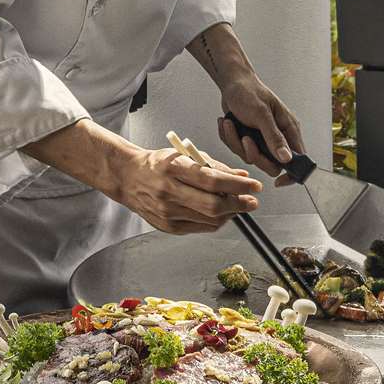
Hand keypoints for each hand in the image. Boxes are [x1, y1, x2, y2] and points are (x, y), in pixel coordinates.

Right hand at [112, 144, 263, 234]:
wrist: (128, 177)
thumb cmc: (158, 163)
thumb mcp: (185, 155)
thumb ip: (214, 166)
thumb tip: (242, 177)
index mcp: (173, 167)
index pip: (212, 180)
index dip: (238, 185)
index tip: (255, 185)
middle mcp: (168, 191)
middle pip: (213, 205)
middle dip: (239, 204)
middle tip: (252, 201)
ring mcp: (167, 212)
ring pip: (210, 219)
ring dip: (230, 214)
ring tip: (238, 205)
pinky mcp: (168, 226)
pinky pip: (200, 227)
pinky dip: (216, 220)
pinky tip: (221, 213)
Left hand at [216, 74, 306, 181]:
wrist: (231, 83)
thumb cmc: (249, 92)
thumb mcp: (262, 114)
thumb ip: (274, 138)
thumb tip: (286, 159)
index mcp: (289, 129)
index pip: (299, 159)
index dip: (292, 173)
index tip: (280, 182)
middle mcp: (278, 136)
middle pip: (271, 164)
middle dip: (254, 154)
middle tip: (245, 139)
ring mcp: (262, 139)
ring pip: (251, 158)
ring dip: (237, 143)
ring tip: (231, 123)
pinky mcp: (248, 139)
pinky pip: (238, 151)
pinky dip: (229, 138)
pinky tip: (228, 123)